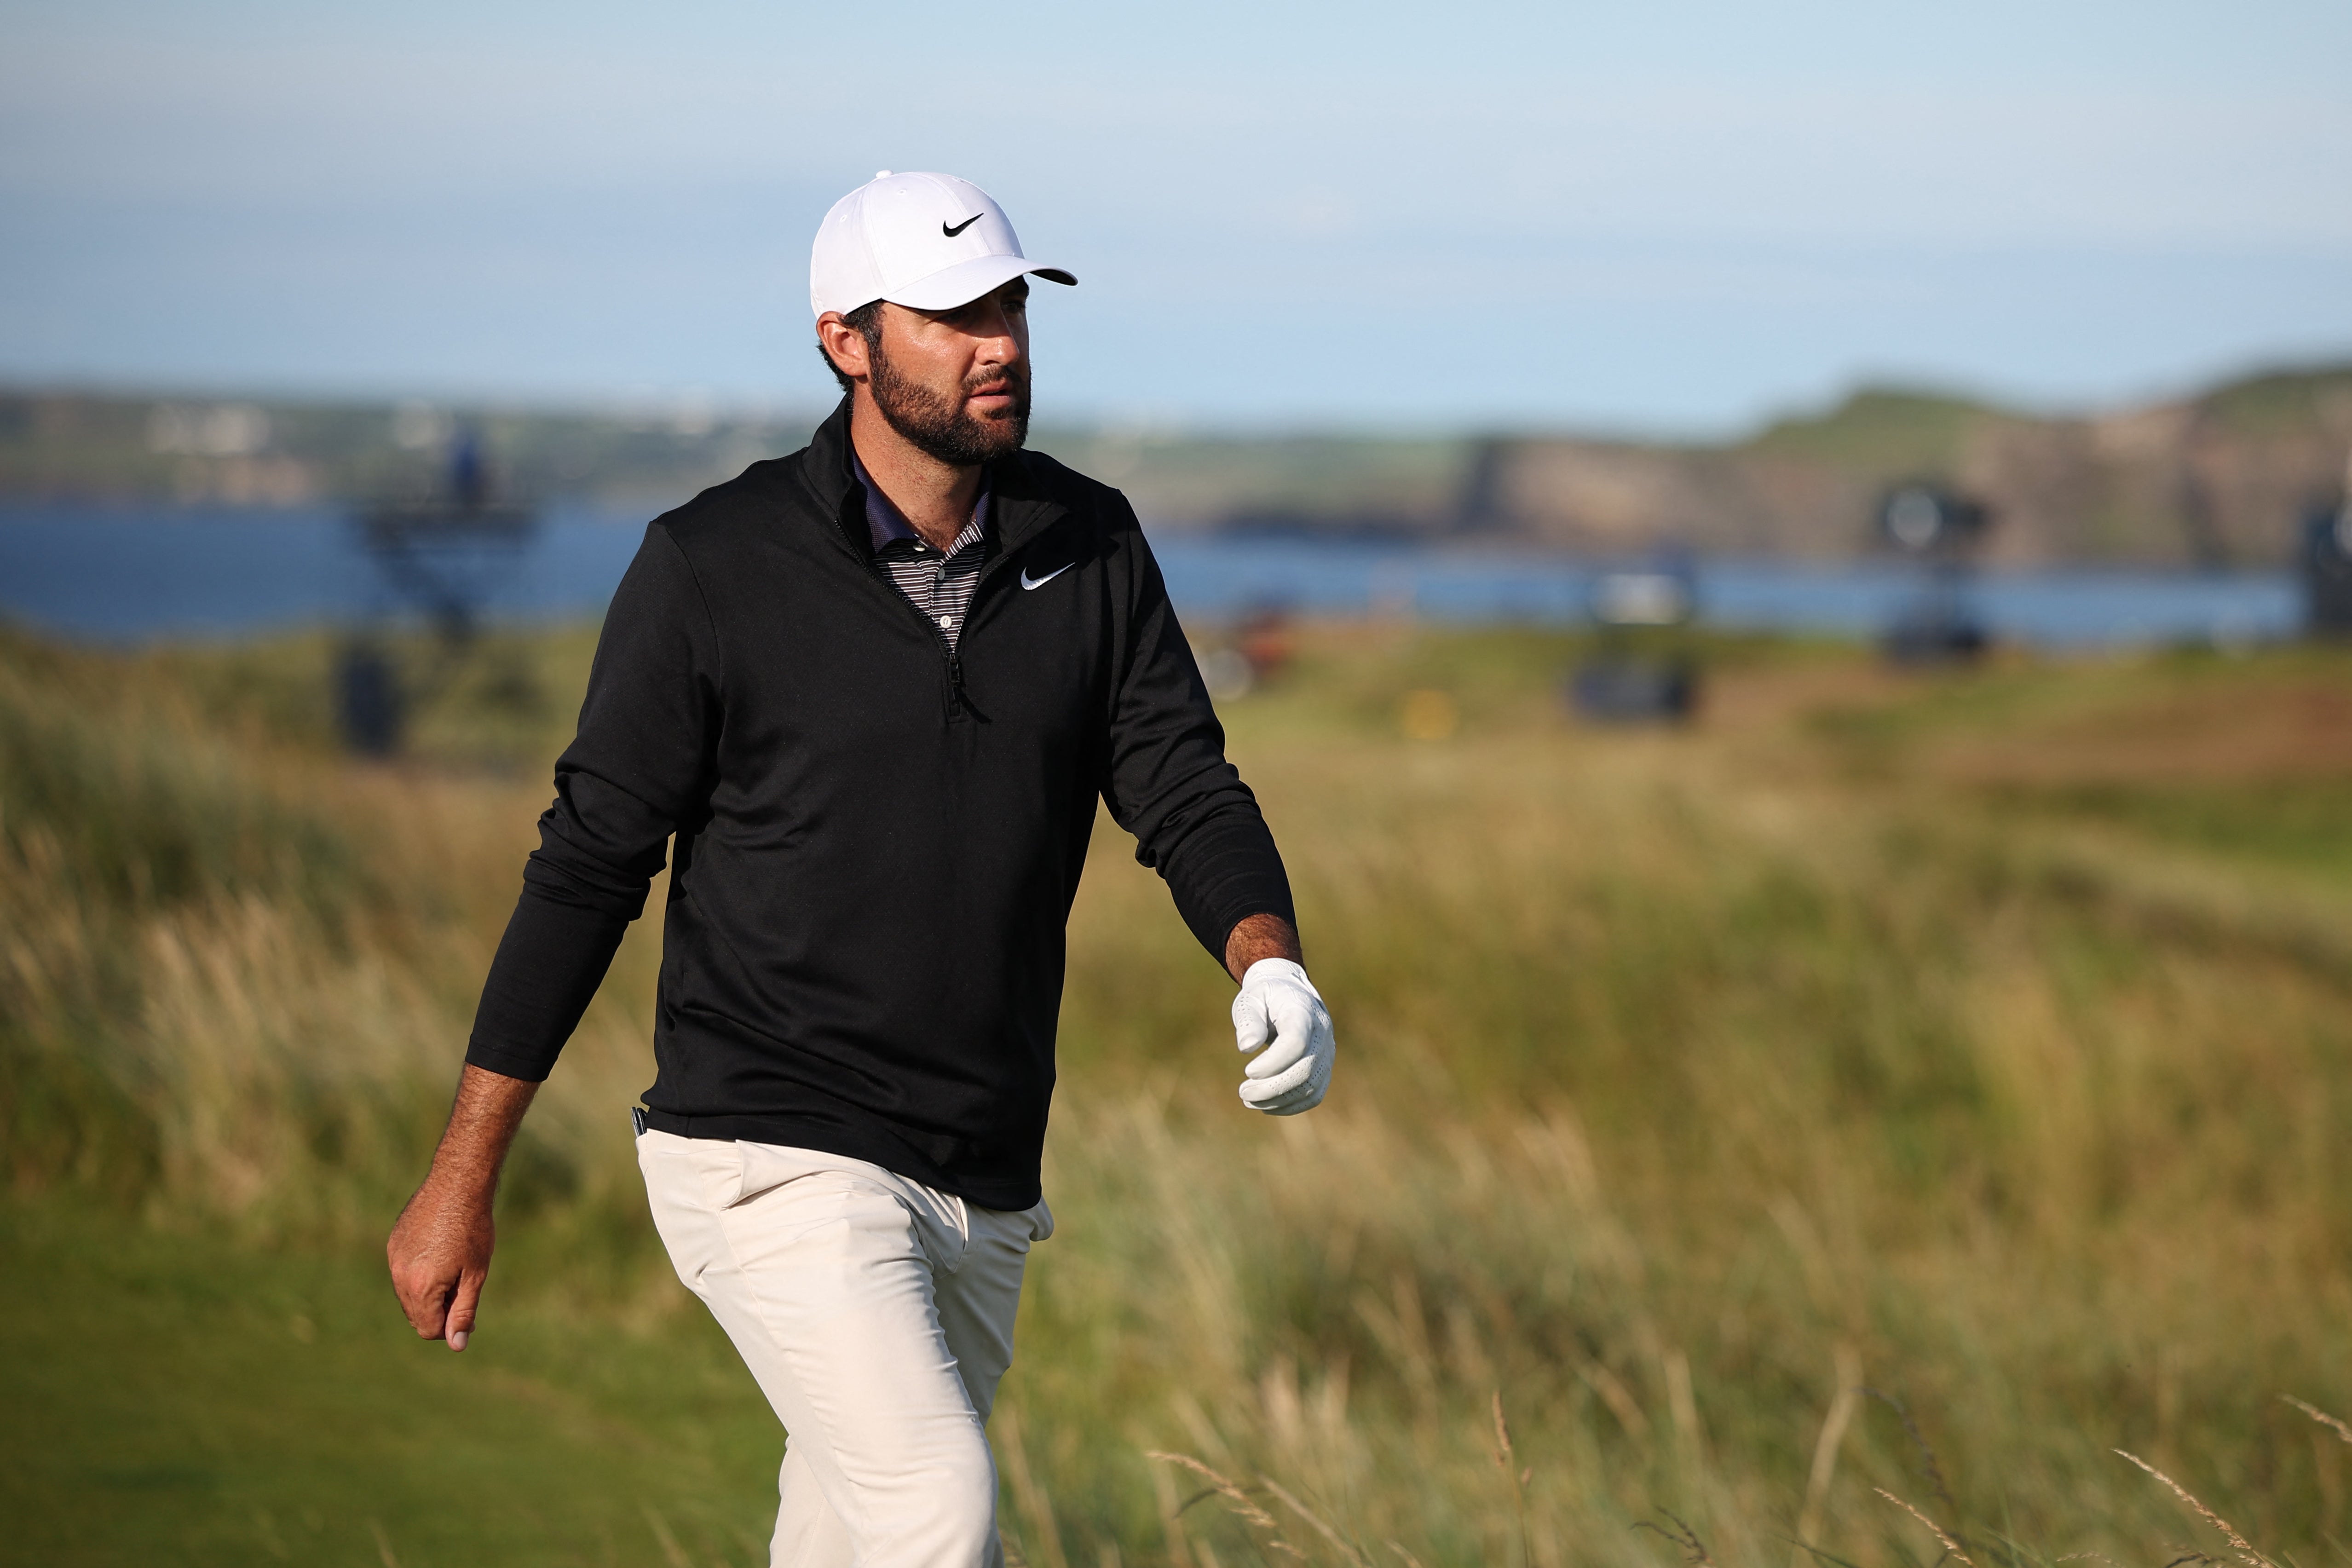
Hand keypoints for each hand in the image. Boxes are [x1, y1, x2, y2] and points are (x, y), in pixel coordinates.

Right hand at [385, 1063, 536, 1351]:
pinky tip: (441, 1249)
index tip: (466, 1306)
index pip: (428, 1329)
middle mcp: (399, 1276)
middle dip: (438, 1309)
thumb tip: (456, 1345)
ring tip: (454, 1264)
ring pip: (408, 1293)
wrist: (458, 1183)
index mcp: (420, 1287)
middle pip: (416, 1314)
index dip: (449, 1325)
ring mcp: (393, 1258)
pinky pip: (403, 1270)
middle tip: (463, 1284)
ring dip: (428, 1290)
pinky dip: (419, 1271)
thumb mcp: (475, 1275)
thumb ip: (464, 1311)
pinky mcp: (393, 1242)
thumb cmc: (474, 1230)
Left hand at [1232, 957, 1334, 1114]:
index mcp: (1302, 1011)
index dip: (1272, 1063)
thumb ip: (1249, 1021)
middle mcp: (1321, 1033)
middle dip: (1272, 1088)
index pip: (1296, 1042)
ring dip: (1278, 1101)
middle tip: (1243, 1092)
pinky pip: (1314, 1096)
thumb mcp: (1251, 1000)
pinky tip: (1266, 1106)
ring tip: (1249, 1100)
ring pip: (1311, 1087)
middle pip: (1305, 1070)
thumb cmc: (1266, 997)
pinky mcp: (1324, 1068)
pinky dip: (1291, 1106)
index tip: (1248, 1070)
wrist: (1290, 993)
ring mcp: (1327, 1052)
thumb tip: (1246, 1047)